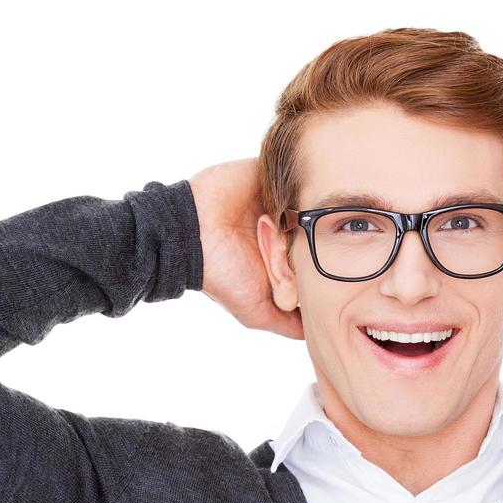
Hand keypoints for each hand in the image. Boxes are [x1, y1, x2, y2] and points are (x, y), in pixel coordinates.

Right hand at [189, 158, 303, 339]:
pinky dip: (283, 182)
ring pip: (303, 197)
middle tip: (273, 245)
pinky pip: (288, 169)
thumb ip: (287, 322)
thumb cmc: (221, 276)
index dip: (306, 263)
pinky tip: (270, 200)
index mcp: (286, 250)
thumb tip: (315, 333)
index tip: (284, 271)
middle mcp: (284, 223)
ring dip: (291, 210)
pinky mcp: (263, 171)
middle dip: (299, 238)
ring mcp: (275, 195)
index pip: (316, 251)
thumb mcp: (256, 312)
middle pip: (313, 224)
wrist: (186, 237)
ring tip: (266, 223)